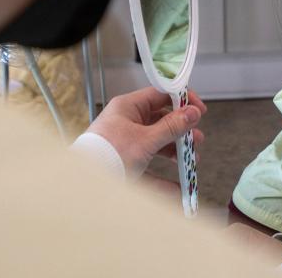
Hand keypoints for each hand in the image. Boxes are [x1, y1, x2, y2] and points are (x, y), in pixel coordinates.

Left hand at [86, 87, 205, 177]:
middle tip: (196, 138)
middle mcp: (127, 121)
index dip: (182, 100)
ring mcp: (127, 141)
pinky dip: (164, 174)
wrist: (82, 187)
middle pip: (162, 119)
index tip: (199, 111)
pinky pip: (150, 164)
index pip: (161, 94)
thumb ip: (172, 126)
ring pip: (158, 140)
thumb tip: (193, 113)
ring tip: (191, 159)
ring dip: (176, 149)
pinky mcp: (126, 161)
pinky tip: (177, 185)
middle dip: (182, 130)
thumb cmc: (107, 157)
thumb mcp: (145, 140)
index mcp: (128, 107)